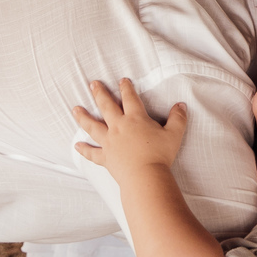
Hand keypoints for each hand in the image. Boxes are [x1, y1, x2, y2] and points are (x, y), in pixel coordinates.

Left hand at [72, 79, 187, 182]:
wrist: (145, 176)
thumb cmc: (160, 155)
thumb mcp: (174, 134)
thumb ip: (178, 118)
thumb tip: (181, 105)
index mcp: (135, 119)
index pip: (130, 98)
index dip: (126, 88)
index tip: (122, 80)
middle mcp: (119, 127)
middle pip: (106, 106)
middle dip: (99, 93)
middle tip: (92, 83)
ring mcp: (110, 142)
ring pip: (93, 126)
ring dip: (83, 117)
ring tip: (75, 109)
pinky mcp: (106, 157)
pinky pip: (92, 153)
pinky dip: (84, 149)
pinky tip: (77, 145)